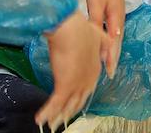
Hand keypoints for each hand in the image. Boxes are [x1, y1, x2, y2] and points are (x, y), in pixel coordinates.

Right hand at [36, 11, 103, 128]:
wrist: (72, 28)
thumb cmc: (82, 29)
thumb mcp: (100, 38)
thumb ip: (106, 50)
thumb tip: (109, 60)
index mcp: (95, 69)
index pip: (88, 89)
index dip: (81, 97)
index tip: (75, 103)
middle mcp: (88, 79)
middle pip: (79, 101)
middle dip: (71, 111)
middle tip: (63, 120)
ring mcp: (78, 83)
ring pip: (68, 105)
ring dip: (59, 115)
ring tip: (52, 124)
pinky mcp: (65, 84)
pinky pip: (56, 102)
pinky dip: (48, 112)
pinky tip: (41, 119)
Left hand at [86, 0, 124, 78]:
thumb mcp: (96, 3)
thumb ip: (97, 21)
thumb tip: (97, 39)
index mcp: (116, 18)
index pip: (114, 43)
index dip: (111, 58)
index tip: (109, 72)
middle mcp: (120, 19)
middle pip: (117, 43)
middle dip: (113, 58)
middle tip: (109, 74)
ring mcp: (118, 15)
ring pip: (115, 38)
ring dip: (112, 51)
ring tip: (108, 64)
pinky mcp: (114, 12)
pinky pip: (113, 31)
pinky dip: (110, 42)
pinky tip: (106, 46)